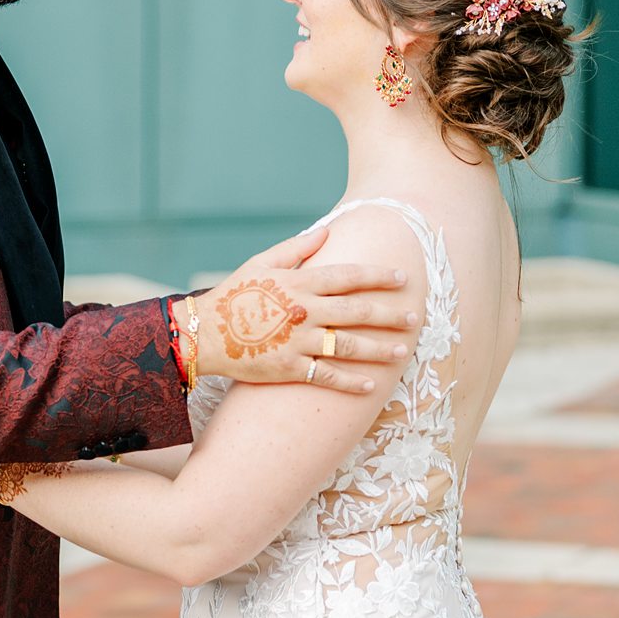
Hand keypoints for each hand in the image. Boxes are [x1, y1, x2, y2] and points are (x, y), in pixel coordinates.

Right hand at [189, 225, 414, 393]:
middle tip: (414, 318)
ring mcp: (299, 341)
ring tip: (402, 353)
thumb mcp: (261, 262)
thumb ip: (297, 247)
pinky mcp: (290, 368)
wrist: (204, 334)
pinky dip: (350, 383)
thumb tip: (327, 231)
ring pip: (349, 346)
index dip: (378, 276)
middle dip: (390, 314)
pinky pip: (328, 378)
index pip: (349, 276)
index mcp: (300, 282)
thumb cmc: (234, 294)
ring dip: (379, 350)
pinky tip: (371, 386)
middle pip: (358, 311)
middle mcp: (305, 311)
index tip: (403, 278)